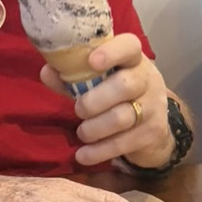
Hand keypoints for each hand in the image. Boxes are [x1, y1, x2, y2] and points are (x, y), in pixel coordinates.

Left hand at [40, 32, 174, 168]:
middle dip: (95, 101)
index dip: (112, 52)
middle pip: (126, 85)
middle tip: (78, 109)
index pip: (129, 46)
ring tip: (82, 133)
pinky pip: (123, 143)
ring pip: (123, 117)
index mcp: (133, 60)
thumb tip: (47, 71)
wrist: (152, 128)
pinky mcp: (153, 133)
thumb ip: (73, 76)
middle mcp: (148, 79)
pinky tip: (83, 155)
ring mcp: (154, 107)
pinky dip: (98, 152)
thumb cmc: (117, 96)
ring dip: (94, 128)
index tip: (91, 61)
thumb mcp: (98, 82)